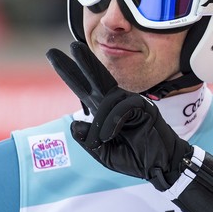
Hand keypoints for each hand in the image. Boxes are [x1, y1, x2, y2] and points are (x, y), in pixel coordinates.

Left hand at [46, 41, 191, 190]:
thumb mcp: (104, 154)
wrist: (160, 167)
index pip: (84, 88)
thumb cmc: (135, 159)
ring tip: (102, 140)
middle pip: (96, 77)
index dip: (70, 72)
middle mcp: (116, 103)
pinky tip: (110, 136)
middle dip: (82, 62)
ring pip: (108, 98)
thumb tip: (74, 124)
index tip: (52, 56)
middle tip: (71, 45)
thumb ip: (88, 141)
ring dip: (100, 121)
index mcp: (104, 112)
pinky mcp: (143, 107)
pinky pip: (121, 107)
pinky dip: (112, 122)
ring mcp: (131, 103)